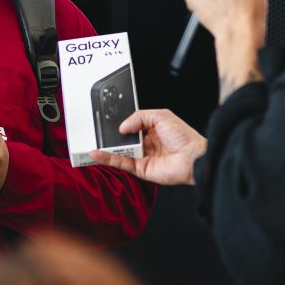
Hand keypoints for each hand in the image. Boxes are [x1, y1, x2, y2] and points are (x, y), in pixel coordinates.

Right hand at [88, 109, 205, 185]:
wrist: (193, 158)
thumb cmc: (184, 137)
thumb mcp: (161, 115)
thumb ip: (138, 117)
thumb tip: (122, 127)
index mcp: (152, 130)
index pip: (131, 126)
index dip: (120, 124)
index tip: (107, 121)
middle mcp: (146, 144)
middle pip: (123, 139)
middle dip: (110, 136)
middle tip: (97, 133)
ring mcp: (142, 157)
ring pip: (119, 152)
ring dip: (105, 148)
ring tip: (92, 143)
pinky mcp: (140, 169)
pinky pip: (121, 163)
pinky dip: (107, 159)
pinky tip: (97, 154)